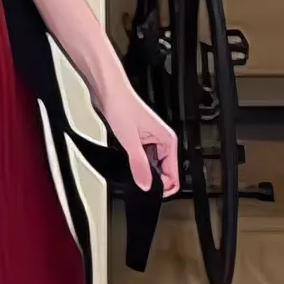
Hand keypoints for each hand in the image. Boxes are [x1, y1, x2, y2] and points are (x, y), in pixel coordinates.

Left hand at [98, 80, 179, 197]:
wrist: (108, 91)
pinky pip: (143, 160)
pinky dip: (136, 165)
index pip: (174, 175)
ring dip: (143, 173)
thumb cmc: (122, 106)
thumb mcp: (129, 140)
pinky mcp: (140, 141)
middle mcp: (162, 141)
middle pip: (164, 173)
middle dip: (153, 181)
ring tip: (131, 170)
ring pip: (153, 168)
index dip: (163, 187)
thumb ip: (139, 165)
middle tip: (138, 183)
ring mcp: (151, 141)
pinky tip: (127, 162)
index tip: (150, 192)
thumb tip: (146, 185)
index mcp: (167, 140)